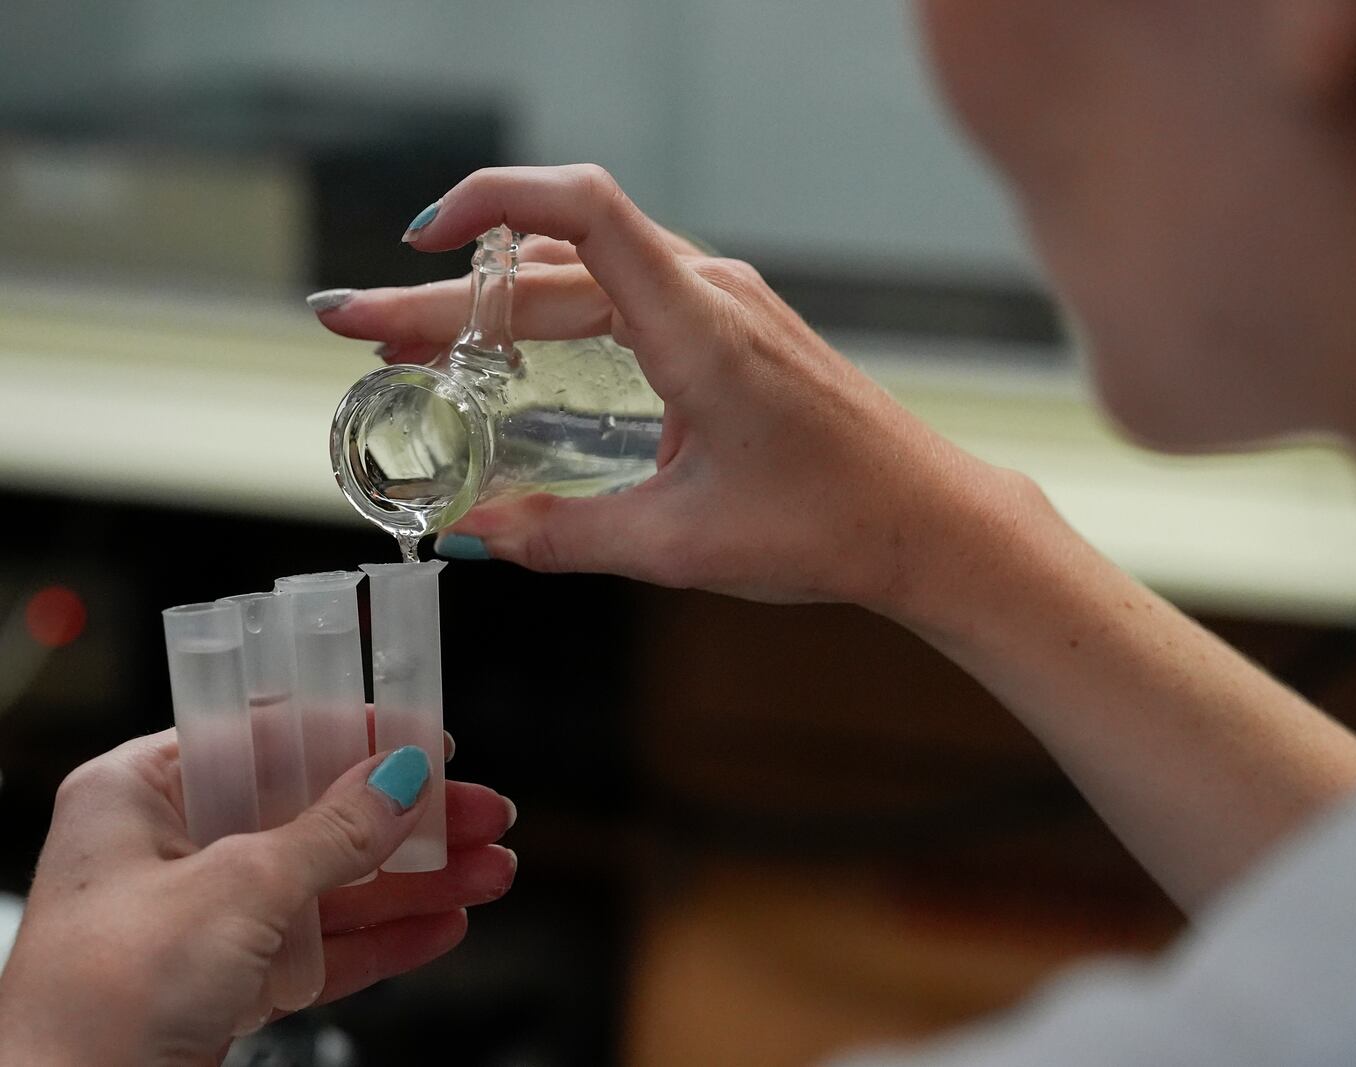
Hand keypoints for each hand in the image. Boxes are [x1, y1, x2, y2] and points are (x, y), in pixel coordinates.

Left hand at [0, 732, 515, 1065]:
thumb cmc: (98, 999)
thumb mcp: (236, 889)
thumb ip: (332, 832)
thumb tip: (399, 778)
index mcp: (139, 794)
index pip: (265, 736)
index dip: (353, 734)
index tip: (424, 738)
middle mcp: (168, 850)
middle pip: (314, 813)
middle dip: (408, 820)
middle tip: (481, 813)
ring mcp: (198, 920)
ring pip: (331, 885)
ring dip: (415, 881)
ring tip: (489, 872)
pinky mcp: (224, 985)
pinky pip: (322, 948)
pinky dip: (385, 939)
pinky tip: (443, 925)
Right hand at [313, 165, 1007, 612]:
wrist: (926, 518)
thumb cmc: (829, 524)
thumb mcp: (679, 546)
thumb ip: (564, 538)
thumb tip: (471, 539)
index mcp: (698, 326)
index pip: (583, 209)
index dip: (492, 201)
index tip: (421, 240)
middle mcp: (710, 293)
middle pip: (555, 259)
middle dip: (449, 294)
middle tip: (360, 330)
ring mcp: (727, 305)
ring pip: (588, 277)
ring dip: (498, 304)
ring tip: (415, 344)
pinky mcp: (735, 329)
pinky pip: (628, 295)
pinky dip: (557, 314)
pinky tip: (514, 350)